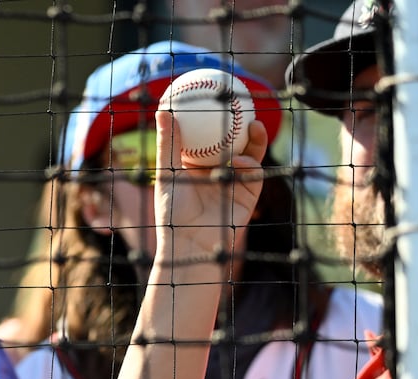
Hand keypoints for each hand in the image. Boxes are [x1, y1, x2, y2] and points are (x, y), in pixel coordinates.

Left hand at [152, 105, 267, 261]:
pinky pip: (254, 174)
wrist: (190, 246)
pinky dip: (250, 165)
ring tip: (255, 124)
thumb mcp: (166, 174)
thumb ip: (168, 143)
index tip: (214, 94)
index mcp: (196, 165)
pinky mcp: (247, 196)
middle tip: (242, 102)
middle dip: (242, 122)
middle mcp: (216, 171)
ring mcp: (234, 182)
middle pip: (233, 140)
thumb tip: (162, 110)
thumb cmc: (172, 213)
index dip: (212, 116)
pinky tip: (243, 160)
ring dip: (256, 139)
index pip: (207, 135)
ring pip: (250, 154)